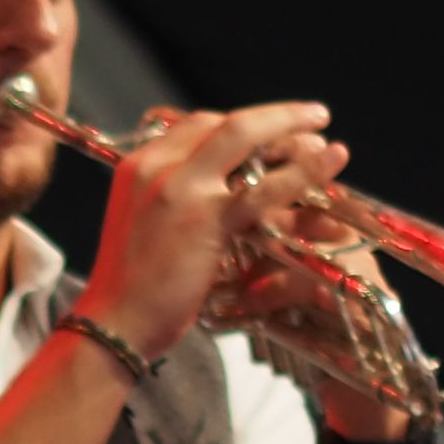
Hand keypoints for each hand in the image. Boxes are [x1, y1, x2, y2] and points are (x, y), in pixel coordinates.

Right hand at [83, 99, 344, 365]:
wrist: (114, 325)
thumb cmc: (130, 288)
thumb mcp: (144, 225)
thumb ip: (173, 199)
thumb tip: (219, 192)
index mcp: (138, 164)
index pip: (198, 124)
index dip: (243, 123)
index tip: (272, 130)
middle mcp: (157, 165)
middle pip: (227, 123)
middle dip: (276, 118)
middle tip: (314, 119)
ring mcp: (181, 188)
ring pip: (248, 140)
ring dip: (294, 134)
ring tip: (329, 144)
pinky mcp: (206, 218)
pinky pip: (263, 188)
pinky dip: (302, 172)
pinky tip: (328, 163)